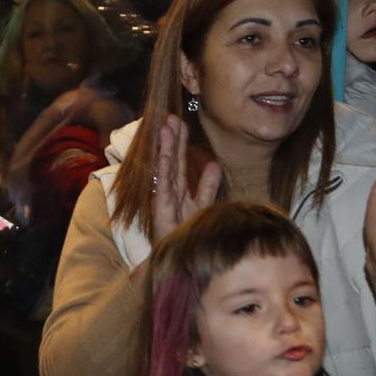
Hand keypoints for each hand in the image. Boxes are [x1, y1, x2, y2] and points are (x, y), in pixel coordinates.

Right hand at [148, 116, 221, 237]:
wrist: (180, 258)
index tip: (180, 122)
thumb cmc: (188, 234)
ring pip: (166, 168)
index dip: (180, 142)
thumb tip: (213, 164)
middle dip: (171, 139)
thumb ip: (207, 186)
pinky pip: (164, 186)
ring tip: (165, 128)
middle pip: (172, 160)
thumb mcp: (202, 205)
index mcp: (179, 189)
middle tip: (170, 117)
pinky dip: (164, 171)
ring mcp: (164, 199)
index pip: (179, 160)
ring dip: (165, 148)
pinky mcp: (162, 209)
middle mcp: (170, 191)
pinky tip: (165, 156)